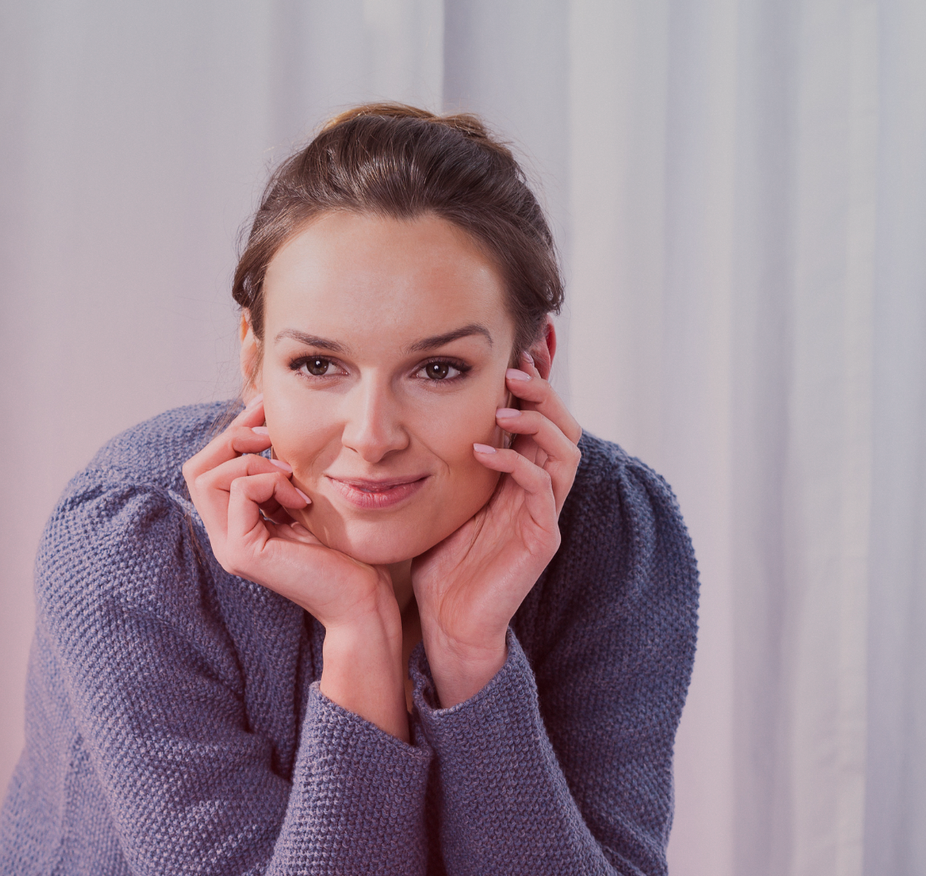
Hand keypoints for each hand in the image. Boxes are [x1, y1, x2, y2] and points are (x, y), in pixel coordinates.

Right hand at [183, 396, 407, 738]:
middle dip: (232, 439)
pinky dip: (268, 481)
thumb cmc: (344, 549)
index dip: (232, 433)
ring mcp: (229, 548)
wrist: (363, 597)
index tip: (264, 410)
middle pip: (196, 469)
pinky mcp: (243, 552)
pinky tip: (299, 498)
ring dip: (252, 461)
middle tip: (269, 434)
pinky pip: (239, 491)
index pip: (207, 467)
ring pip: (207, 477)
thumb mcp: (303, 498)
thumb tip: (264, 418)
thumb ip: (278, 471)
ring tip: (290, 474)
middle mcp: (224, 537)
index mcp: (236, 524)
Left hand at [411, 354, 581, 706]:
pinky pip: (543, 490)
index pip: (538, 418)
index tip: (513, 349)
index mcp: (520, 478)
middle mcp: (539, 491)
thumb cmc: (442, 562)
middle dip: (544, 391)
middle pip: (563, 425)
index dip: (534, 384)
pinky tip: (486, 452)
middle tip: (516, 365)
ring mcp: (545, 514)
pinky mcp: (542, 539)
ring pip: (565, 451)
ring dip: (538, 421)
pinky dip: (518, 464)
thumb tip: (407, 416)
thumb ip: (441, 460)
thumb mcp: (440, 498)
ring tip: (506, 403)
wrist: (450, 622)